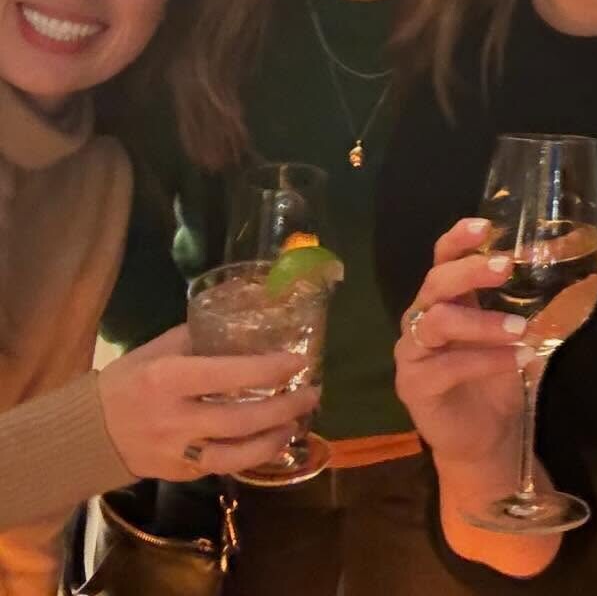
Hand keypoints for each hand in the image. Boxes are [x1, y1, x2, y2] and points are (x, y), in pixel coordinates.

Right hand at [97, 326, 318, 480]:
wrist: (89, 434)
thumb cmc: (128, 381)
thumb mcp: (158, 349)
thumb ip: (200, 337)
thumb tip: (247, 319)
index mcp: (168, 380)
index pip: (227, 375)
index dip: (267, 369)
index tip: (298, 361)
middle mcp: (174, 419)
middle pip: (240, 419)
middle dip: (283, 407)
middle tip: (312, 392)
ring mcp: (177, 452)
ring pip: (236, 453)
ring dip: (275, 438)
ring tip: (300, 421)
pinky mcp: (179, 472)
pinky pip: (223, 467)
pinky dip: (253, 456)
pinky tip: (274, 442)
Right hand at [393, 218, 528, 473]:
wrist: (489, 437)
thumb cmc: (502, 375)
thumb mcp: (526, 334)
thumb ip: (545, 305)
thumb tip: (586, 274)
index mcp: (448, 297)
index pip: (443, 257)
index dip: (459, 238)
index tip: (485, 226)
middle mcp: (423, 317)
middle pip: (436, 281)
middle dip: (469, 271)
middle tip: (505, 267)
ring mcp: (413, 351)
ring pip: (437, 321)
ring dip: (482, 321)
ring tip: (521, 329)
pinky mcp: (414, 385)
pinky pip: (445, 365)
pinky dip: (484, 359)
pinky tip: (516, 359)